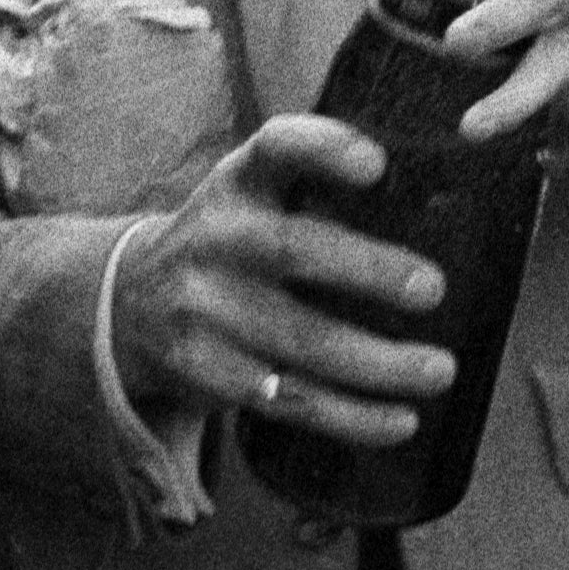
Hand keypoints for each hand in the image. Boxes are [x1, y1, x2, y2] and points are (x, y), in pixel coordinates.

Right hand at [104, 112, 452, 444]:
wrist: (129, 301)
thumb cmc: (229, 244)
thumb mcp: (249, 196)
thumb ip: (314, 189)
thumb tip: (439, 207)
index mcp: (238, 183)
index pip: (275, 148)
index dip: (323, 150)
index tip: (376, 164)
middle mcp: (217, 238)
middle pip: (292, 250)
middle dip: (367, 270)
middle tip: (432, 289)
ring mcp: (205, 308)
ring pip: (300, 339)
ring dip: (377, 362)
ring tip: (440, 370)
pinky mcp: (206, 371)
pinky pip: (288, 399)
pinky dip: (350, 416)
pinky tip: (400, 421)